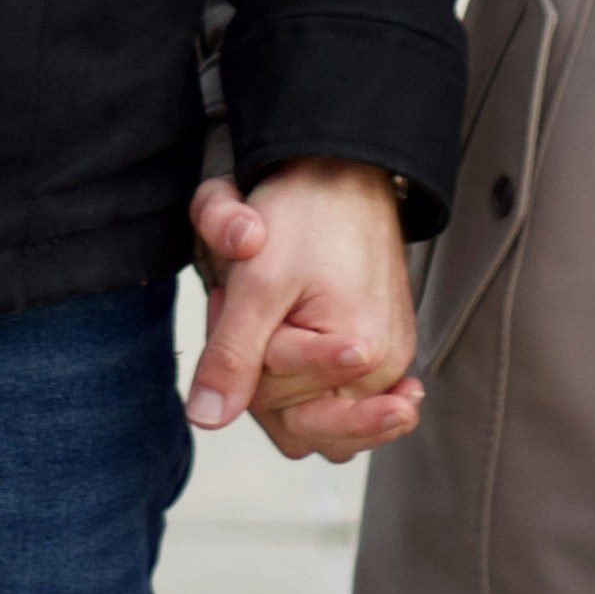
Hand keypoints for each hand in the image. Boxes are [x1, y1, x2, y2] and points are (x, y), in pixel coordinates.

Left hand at [183, 159, 422, 458]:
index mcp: (363, 356)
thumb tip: (208, 418)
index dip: (241, 353)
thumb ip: (233, 355)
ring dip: (281, 377)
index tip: (237, 295)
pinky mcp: (380, 358)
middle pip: (295, 422)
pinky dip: (304, 374)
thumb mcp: (256, 281)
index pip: (272, 403)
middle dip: (260, 370)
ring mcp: (386, 368)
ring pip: (312, 418)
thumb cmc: (307, 213)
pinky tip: (292, 336)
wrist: (345, 171)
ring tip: (276, 316)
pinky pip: (334, 400)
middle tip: (251, 302)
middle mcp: (385, 371)